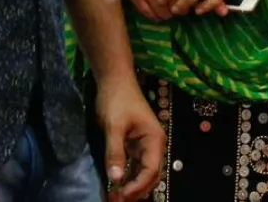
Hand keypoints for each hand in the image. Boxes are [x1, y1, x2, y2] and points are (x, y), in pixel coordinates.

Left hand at [96, 74, 165, 200]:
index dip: (137, 187)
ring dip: (132, 186)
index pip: (151, 171)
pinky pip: (136, 166)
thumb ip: (115, 152)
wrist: (114, 78)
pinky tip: (117, 185)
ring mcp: (146, 145)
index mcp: (154, 140)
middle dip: (136, 191)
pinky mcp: (136, 144)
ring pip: (143, 173)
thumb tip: (116, 179)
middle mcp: (154, 144)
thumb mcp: (113, 125)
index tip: (120, 196)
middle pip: (150, 176)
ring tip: (116, 198)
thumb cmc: (116, 98)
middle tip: (116, 201)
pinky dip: (128, 177)